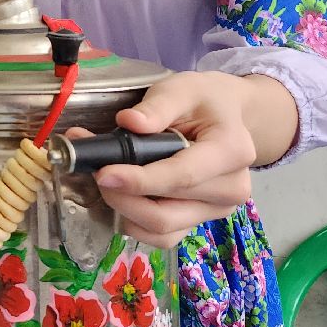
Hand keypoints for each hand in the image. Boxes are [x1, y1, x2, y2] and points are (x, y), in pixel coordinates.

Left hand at [89, 71, 256, 248]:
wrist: (228, 117)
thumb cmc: (204, 101)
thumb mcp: (181, 90)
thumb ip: (156, 107)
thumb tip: (128, 122)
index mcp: (231, 152)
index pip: (182, 176)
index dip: (140, 180)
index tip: (103, 174)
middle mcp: (230, 189)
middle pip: (167, 211)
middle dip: (123, 195)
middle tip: (94, 170)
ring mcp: (216, 210)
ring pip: (162, 230)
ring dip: (124, 210)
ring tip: (105, 181)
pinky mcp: (199, 221)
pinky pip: (162, 236)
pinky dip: (133, 221)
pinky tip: (120, 196)